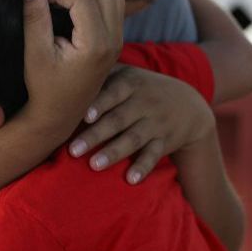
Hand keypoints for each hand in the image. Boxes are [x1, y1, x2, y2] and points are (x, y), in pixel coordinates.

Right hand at [18, 0, 124, 138]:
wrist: (62, 113)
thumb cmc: (45, 87)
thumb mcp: (35, 53)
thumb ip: (35, 17)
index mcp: (96, 44)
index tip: (41, 3)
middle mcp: (114, 39)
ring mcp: (119, 39)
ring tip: (65, 2)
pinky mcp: (117, 38)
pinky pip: (114, 4)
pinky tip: (74, 11)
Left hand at [68, 66, 215, 183]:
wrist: (188, 104)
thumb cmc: (143, 89)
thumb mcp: (128, 74)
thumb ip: (102, 74)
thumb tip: (63, 70)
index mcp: (131, 83)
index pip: (114, 93)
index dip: (100, 103)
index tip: (84, 116)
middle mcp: (144, 103)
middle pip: (118, 119)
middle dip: (96, 135)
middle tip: (73, 150)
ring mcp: (155, 123)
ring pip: (133, 139)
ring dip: (114, 152)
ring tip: (94, 165)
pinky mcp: (164, 142)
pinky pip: (154, 156)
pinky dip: (143, 167)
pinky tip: (131, 180)